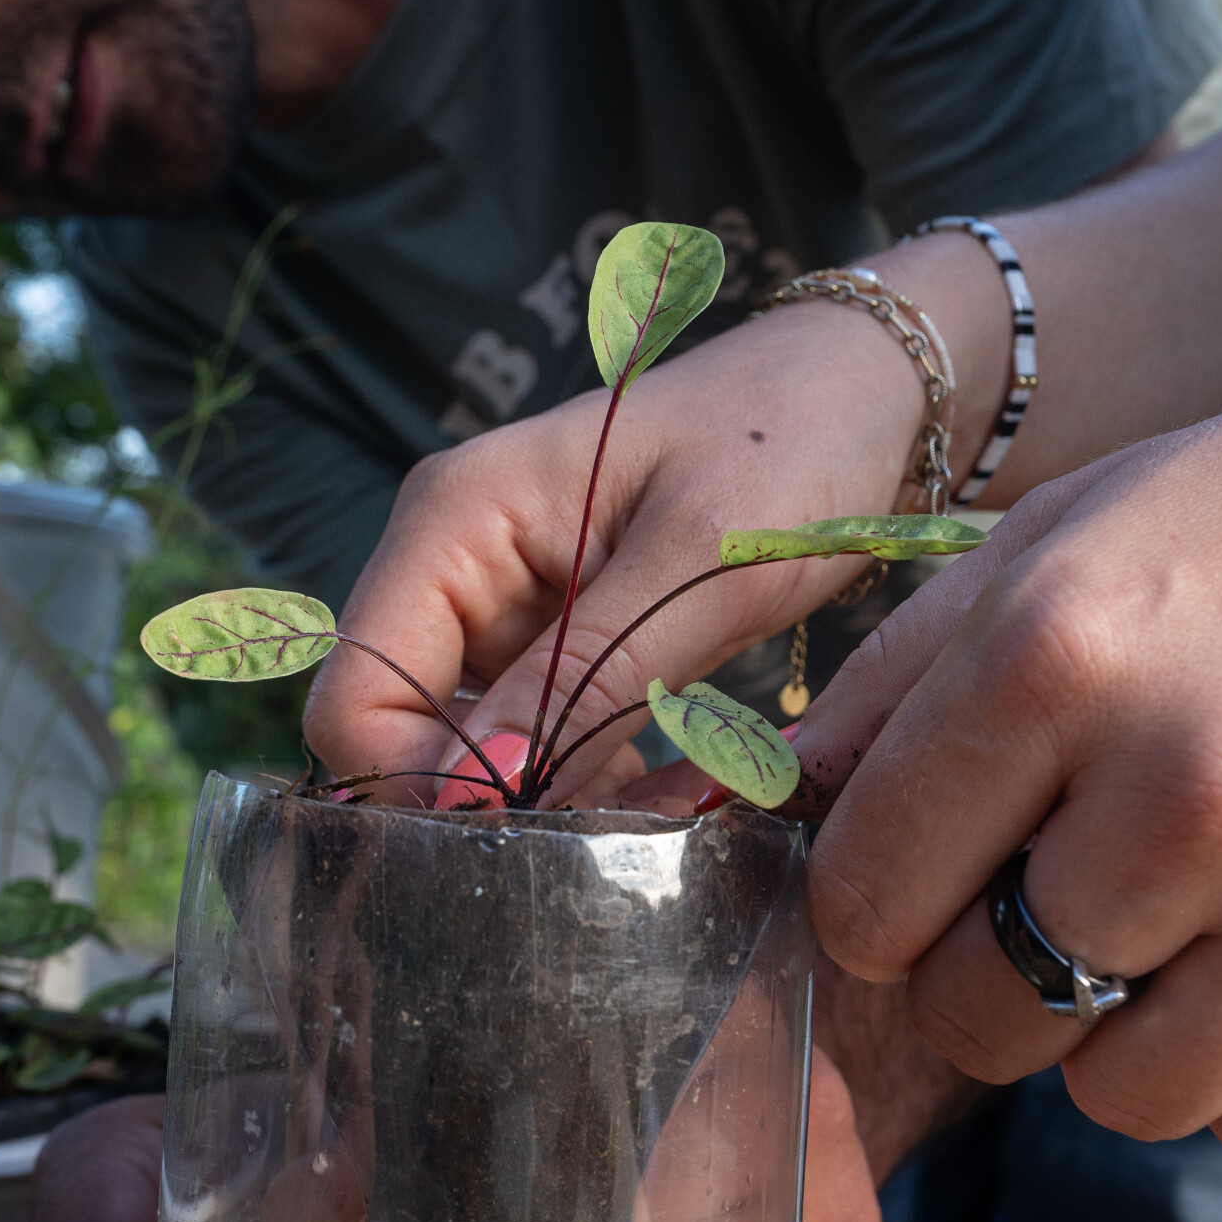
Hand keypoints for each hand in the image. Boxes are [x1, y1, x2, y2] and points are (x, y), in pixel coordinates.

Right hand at [307, 293, 968, 801]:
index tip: (531, 827)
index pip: (356, 694)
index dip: (420, 782)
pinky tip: (683, 781)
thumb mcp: (698, 564)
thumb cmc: (790, 440)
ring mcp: (506, 602)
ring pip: (481, 752)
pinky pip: (543, 740)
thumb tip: (480, 792)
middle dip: (500, 801)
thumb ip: (585, 679)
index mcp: (454, 518)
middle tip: (630, 829)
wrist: (866, 392)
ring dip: (565, 797)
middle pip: (407, 734)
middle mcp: (456, 561)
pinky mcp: (560, 637)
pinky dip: (600, 776)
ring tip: (683, 798)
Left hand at [795, 191, 1221, 1165]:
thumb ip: (905, 676)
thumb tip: (781, 809)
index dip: (874, 909)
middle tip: (1064, 899)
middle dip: (991, 977)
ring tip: (1190, 922)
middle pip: (981, 1016)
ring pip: (1121, 1100)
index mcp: (1060, 652)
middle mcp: (1193, 784)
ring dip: (1124, 1036)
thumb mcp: (1071, 530)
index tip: (920, 889)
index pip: (865, 898)